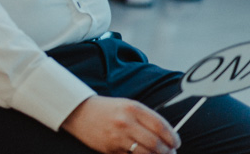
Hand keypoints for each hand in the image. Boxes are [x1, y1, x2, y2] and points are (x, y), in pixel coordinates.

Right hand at [60, 96, 179, 153]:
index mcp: (132, 108)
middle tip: (171, 152)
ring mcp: (117, 136)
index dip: (173, 137)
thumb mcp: (126, 105)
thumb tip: (166, 135)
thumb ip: (145, 117)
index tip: (176, 142)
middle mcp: (125, 122)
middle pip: (156, 142)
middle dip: (168, 151)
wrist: (77, 111)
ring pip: (146, 153)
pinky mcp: (110, 149)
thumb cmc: (105, 109)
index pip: (160, 125)